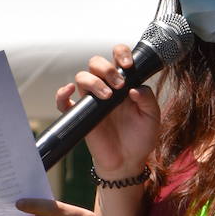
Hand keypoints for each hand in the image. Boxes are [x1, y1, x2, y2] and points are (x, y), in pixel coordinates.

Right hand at [56, 44, 160, 175]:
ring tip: (107, 97)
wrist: (129, 161)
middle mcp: (106, 87)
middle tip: (119, 85)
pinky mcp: (80, 116)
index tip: (128, 65)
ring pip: (81, 77)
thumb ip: (147, 99)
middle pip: (95, 63)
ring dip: (93, 82)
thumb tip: (134, 88)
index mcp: (124, 83)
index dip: (120, 53)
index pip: (117, 57)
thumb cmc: (141, 137)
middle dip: (106, 68)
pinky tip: (69, 91)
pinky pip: (64, 102)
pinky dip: (62, 94)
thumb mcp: (152, 117)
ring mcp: (92, 101)